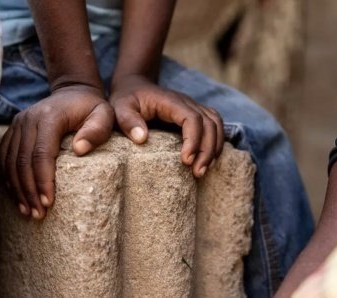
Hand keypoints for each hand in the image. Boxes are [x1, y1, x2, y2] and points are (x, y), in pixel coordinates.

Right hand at [0, 85, 114, 219]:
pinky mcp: (12, 131)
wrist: (72, 91)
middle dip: (29, 191)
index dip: (43, 180)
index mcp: (49, 117)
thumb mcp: (104, 114)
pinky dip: (8, 178)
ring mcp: (17, 124)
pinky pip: (3, 158)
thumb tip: (80, 151)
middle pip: (22, 161)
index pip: (41, 154)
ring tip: (28, 211)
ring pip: (9, 162)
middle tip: (38, 214)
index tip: (49, 203)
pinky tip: (17, 196)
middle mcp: (27, 119)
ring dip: (17, 189)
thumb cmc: (91, 107)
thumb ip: (96, 131)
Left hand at [109, 75, 223, 177]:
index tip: (186, 161)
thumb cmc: (126, 98)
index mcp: (171, 101)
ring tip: (203, 170)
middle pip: (209, 123)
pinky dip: (216, 143)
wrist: (134, 84)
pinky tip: (208, 160)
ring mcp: (194, 107)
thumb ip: (128, 121)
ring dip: (214, 148)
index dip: (193, 140)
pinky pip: (215, 126)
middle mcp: (187, 102)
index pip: (192, 118)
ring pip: (216, 124)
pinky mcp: (196, 115)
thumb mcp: (120, 108)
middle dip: (207, 150)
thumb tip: (142, 139)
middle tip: (198, 173)